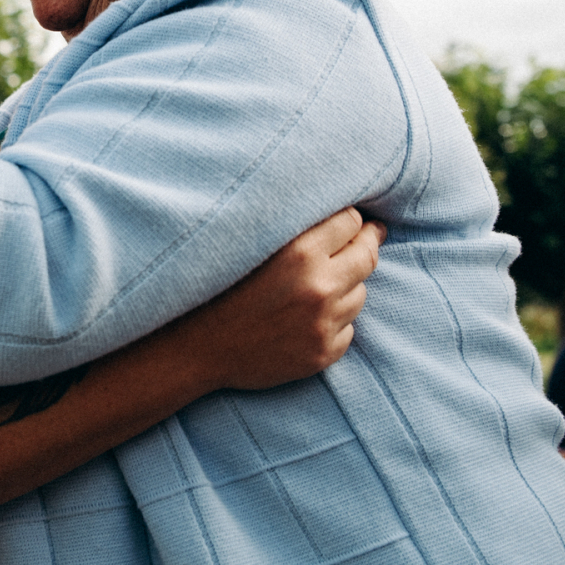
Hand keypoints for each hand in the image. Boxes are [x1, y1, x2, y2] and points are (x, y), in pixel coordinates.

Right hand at [179, 208, 381, 392]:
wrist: (196, 348)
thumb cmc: (217, 289)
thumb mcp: (251, 245)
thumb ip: (292, 228)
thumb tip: (338, 212)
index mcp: (299, 252)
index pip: (351, 222)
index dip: (350, 219)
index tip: (348, 221)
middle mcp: (319, 287)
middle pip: (367, 256)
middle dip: (366, 244)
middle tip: (366, 238)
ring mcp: (324, 323)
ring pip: (360, 293)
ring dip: (347, 286)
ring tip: (319, 285)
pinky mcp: (324, 352)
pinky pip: (347, 328)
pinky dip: (335, 320)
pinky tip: (308, 317)